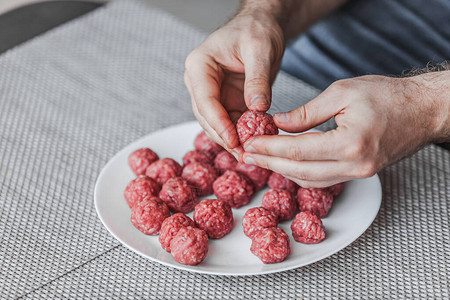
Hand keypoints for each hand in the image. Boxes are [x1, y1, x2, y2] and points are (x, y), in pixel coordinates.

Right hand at [184, 12, 284, 157]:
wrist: (261, 26)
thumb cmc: (256, 29)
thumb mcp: (260, 50)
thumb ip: (257, 79)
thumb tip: (257, 108)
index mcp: (200, 65)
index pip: (204, 100)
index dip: (218, 123)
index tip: (233, 140)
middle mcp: (200, 82)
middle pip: (207, 116)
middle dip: (224, 136)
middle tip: (243, 154)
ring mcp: (212, 93)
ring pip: (217, 123)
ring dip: (232, 139)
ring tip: (249, 154)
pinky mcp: (226, 101)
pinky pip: (231, 122)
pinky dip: (241, 133)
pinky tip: (254, 143)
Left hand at [242, 74, 448, 186]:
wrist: (423, 110)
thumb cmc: (389, 95)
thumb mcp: (343, 92)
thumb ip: (307, 112)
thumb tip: (278, 123)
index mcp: (350, 143)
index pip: (297, 150)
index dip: (269, 148)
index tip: (249, 144)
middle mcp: (354, 165)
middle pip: (299, 171)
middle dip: (269, 163)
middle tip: (246, 155)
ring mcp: (358, 173)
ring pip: (310, 180)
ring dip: (282, 170)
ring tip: (261, 158)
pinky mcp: (359, 173)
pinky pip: (323, 179)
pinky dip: (300, 172)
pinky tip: (285, 162)